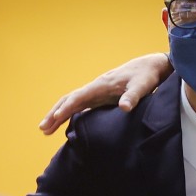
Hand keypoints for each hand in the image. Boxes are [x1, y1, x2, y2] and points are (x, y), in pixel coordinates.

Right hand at [38, 53, 172, 134]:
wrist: (152, 65)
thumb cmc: (147, 75)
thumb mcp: (143, 86)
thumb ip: (133, 97)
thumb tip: (124, 108)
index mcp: (102, 84)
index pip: (79, 97)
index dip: (66, 109)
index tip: (55, 120)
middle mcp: (96, 87)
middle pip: (69, 99)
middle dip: (55, 113)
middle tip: (42, 129)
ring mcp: (97, 91)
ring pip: (72, 102)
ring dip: (58, 115)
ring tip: (46, 130)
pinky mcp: (101, 96)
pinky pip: (80, 106)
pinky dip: (69, 114)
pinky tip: (64, 125)